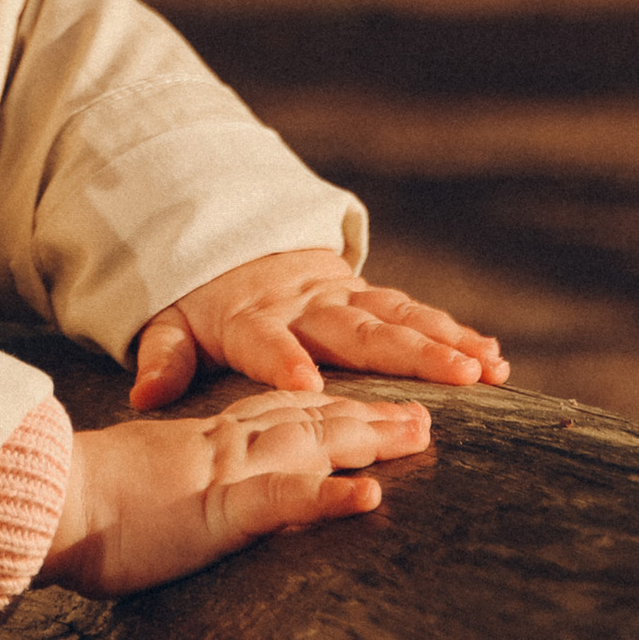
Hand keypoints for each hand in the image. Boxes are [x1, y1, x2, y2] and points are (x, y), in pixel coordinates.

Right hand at [36, 386, 431, 595]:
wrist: (45, 497)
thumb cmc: (83, 503)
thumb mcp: (143, 488)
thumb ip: (176, 483)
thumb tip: (186, 496)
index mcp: (205, 441)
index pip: (280, 415)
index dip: (331, 407)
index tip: (373, 403)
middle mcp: (225, 445)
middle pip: (311, 420)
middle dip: (371, 414)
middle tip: (426, 415)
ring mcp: (226, 471)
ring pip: (311, 442)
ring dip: (369, 437)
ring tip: (420, 434)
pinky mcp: (219, 507)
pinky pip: (282, 497)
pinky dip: (328, 494)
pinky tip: (369, 497)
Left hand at [130, 248, 507, 408]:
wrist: (237, 244)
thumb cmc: (205, 305)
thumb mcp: (174, 324)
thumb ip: (163, 356)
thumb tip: (144, 396)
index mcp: (252, 319)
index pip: (267, 342)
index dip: (284, 361)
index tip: (308, 386)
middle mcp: (306, 304)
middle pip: (357, 330)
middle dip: (407, 353)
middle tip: (455, 377)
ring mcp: (343, 297)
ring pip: (399, 320)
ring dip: (446, 343)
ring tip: (489, 369)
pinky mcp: (369, 298)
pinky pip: (415, 315)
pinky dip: (455, 333)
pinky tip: (494, 357)